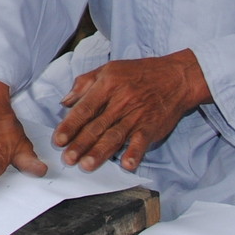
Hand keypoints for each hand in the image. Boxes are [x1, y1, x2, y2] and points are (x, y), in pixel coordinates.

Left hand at [52, 49, 210, 172]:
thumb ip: (84, 83)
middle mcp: (121, 101)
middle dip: (80, 143)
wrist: (176, 77)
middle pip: (97, 126)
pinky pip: (141, 141)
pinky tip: (126, 164)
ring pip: (115, 136)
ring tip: (86, 165)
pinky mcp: (152, 126)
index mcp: (107, 85)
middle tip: (67, 158)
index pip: (85, 108)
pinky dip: (134, 153)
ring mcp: (137, 115)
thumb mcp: (108, 69)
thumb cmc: (139, 72)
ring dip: (100, 152)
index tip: (58, 139)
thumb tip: (65, 102)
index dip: (70, 125)